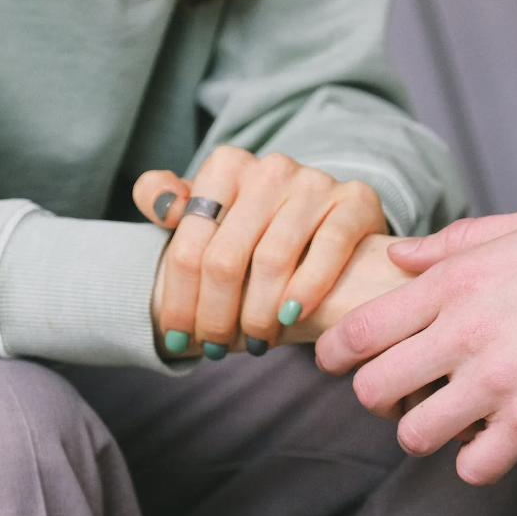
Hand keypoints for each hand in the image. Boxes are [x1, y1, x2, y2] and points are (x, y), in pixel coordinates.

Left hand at [135, 146, 387, 357]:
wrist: (330, 220)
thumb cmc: (256, 228)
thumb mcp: (209, 211)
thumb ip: (168, 200)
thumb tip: (161, 204)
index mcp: (226, 166)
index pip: (189, 245)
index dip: (179, 300)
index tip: (176, 338)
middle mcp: (270, 168)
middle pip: (225, 259)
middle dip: (216, 316)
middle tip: (216, 349)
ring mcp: (314, 182)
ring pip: (272, 260)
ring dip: (259, 315)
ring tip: (256, 342)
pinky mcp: (355, 199)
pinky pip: (328, 248)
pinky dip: (307, 289)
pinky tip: (292, 318)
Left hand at [315, 205, 516, 483]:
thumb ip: (463, 240)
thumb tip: (403, 253)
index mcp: (461, 278)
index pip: (362, 325)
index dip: (336, 351)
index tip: (336, 361)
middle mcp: (467, 329)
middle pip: (372, 387)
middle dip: (376, 398)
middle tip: (398, 397)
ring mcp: (498, 380)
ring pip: (414, 433)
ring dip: (426, 432)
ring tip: (449, 422)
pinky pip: (474, 464)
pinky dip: (479, 460)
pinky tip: (497, 443)